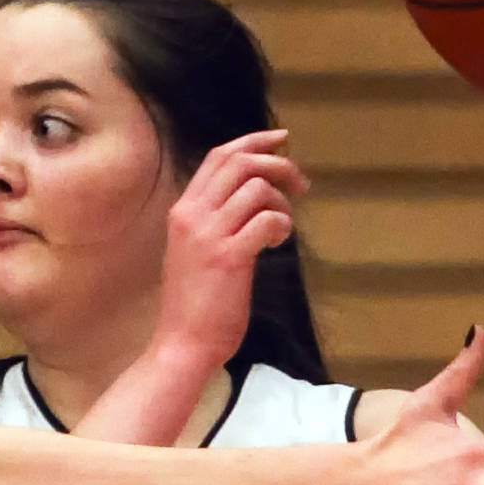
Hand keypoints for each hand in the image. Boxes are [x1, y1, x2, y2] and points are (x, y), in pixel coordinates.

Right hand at [152, 129, 308, 369]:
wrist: (183, 343)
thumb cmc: (195, 303)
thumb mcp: (194, 250)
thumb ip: (214, 221)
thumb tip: (254, 197)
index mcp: (183, 211)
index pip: (218, 157)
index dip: (253, 142)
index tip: (281, 141)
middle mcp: (192, 215)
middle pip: (240, 162)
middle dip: (278, 164)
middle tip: (300, 184)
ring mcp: (208, 235)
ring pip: (257, 188)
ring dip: (282, 203)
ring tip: (282, 229)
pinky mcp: (229, 257)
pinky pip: (268, 220)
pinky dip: (282, 226)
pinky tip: (278, 243)